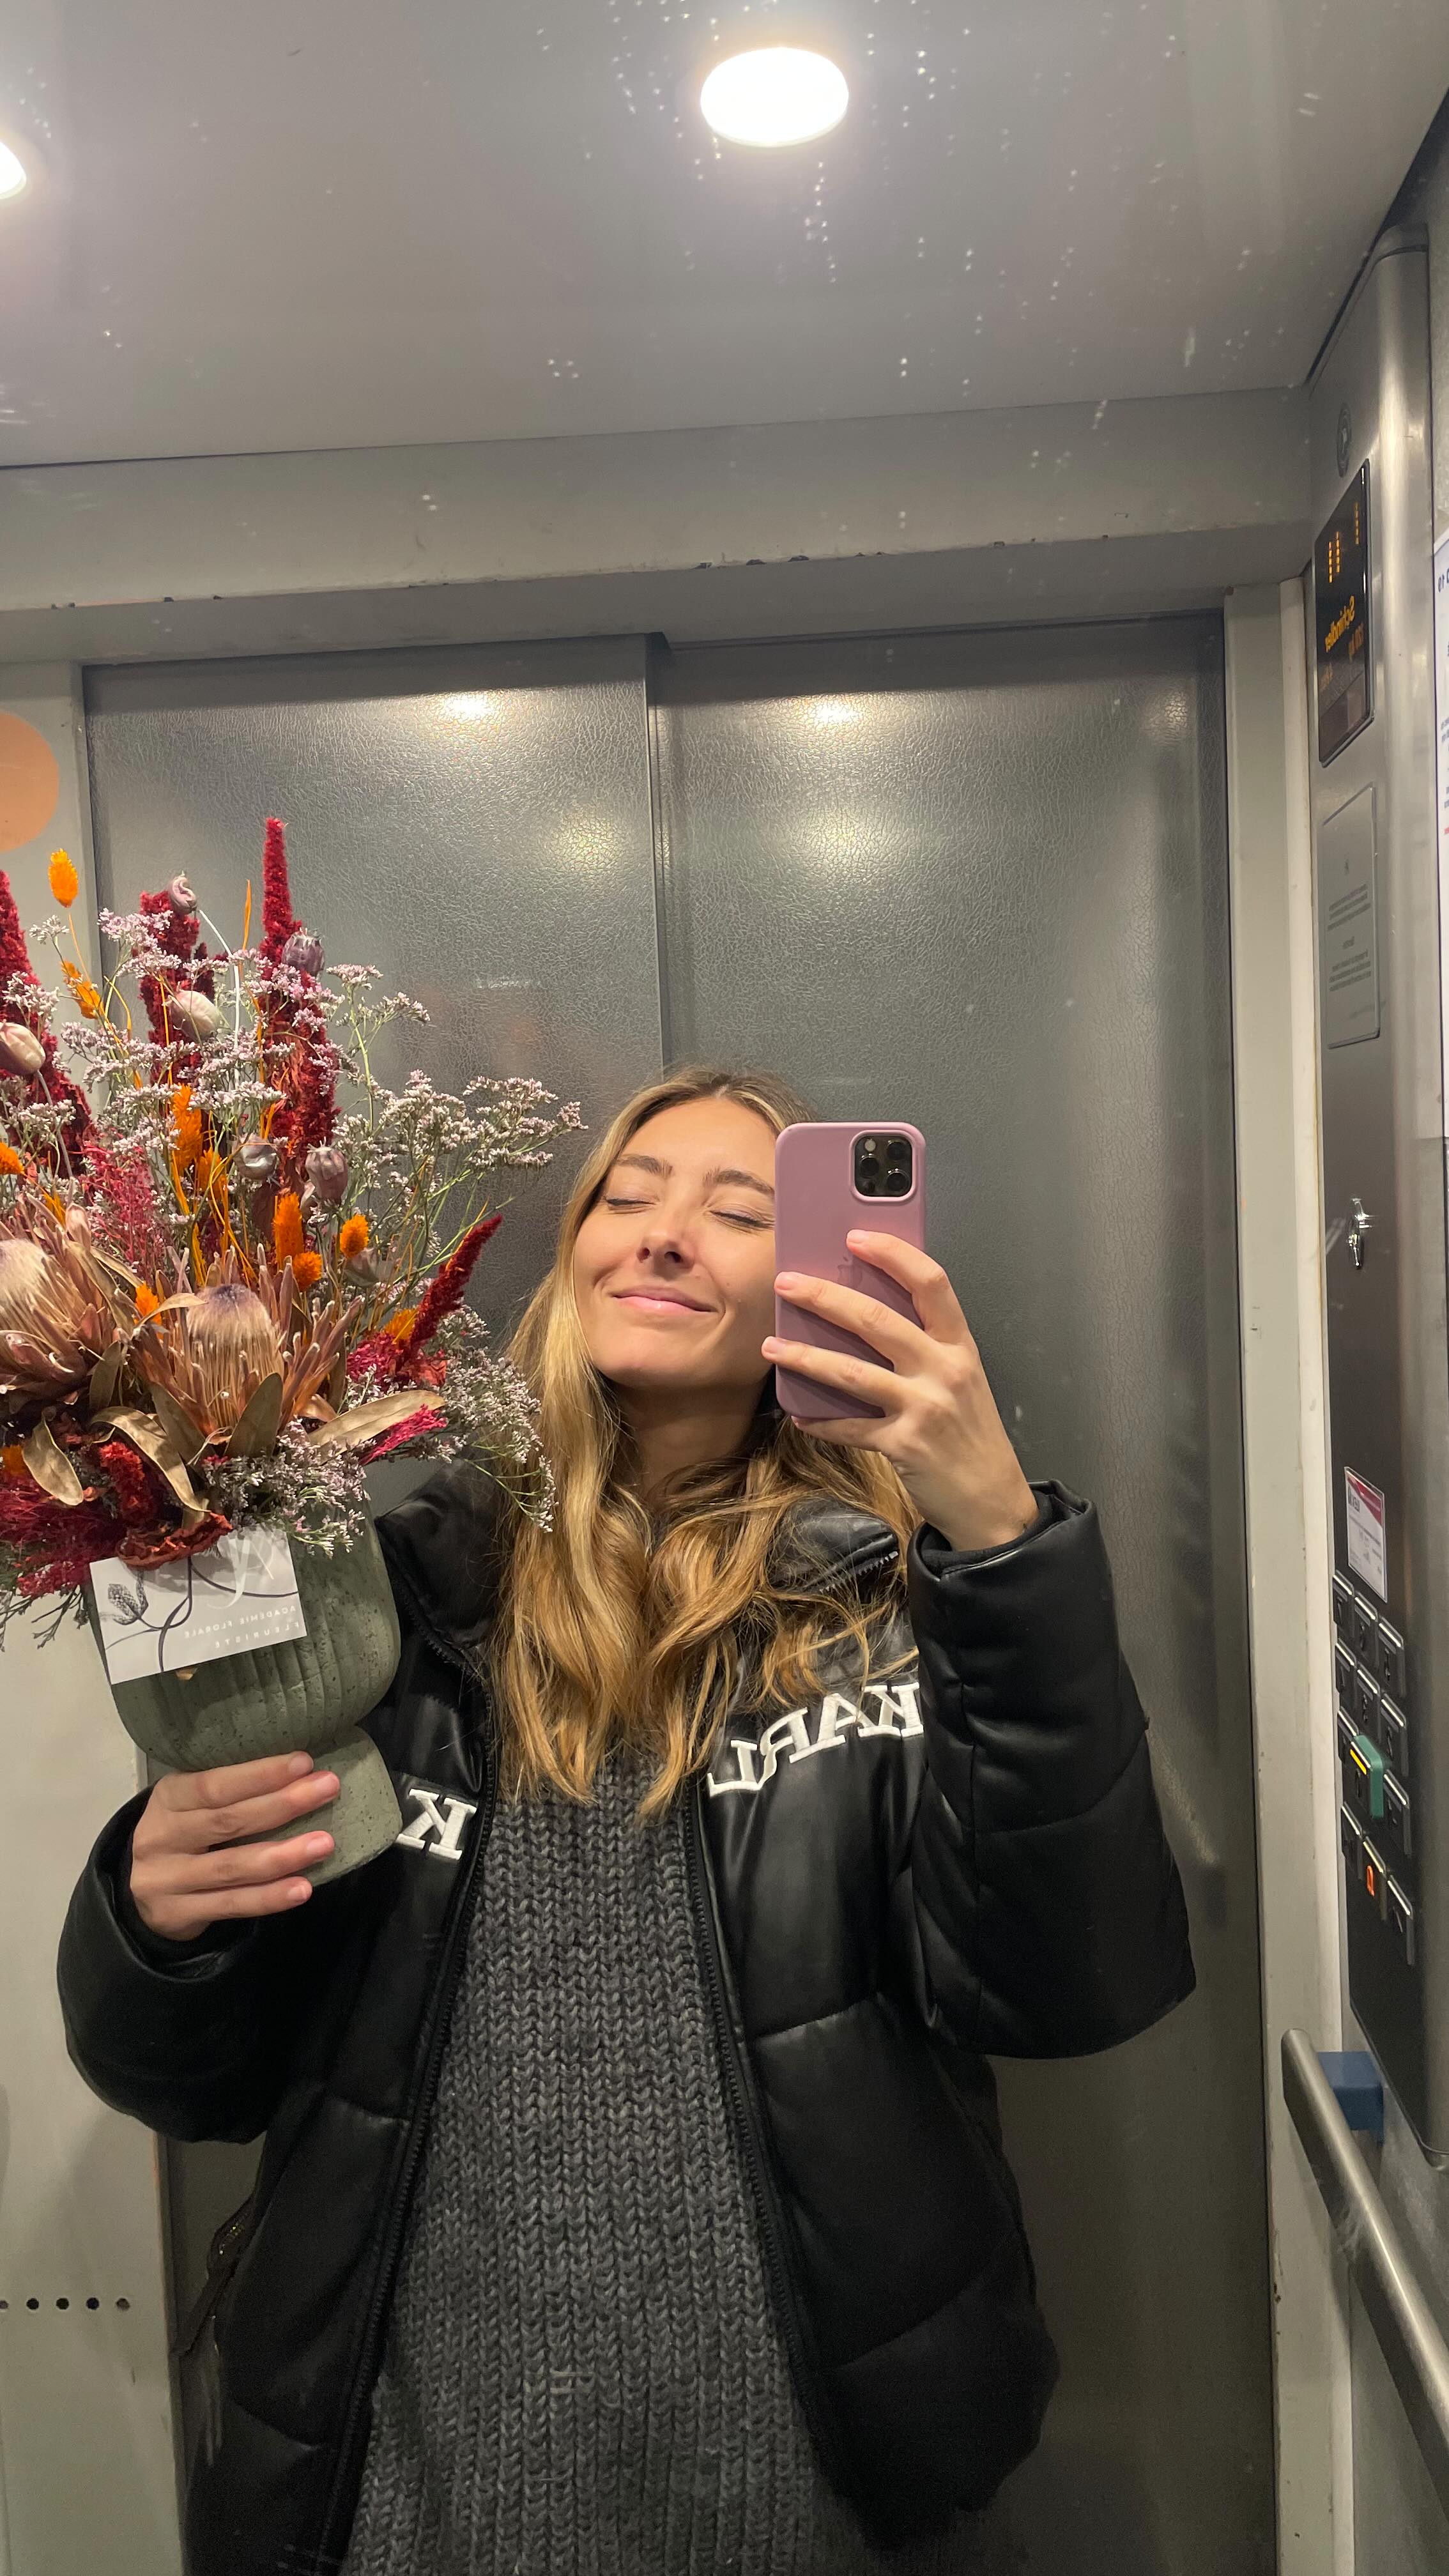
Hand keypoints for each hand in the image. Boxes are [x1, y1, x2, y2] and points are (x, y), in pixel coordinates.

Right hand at [127, 1751, 338, 1942]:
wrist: (143, 1888)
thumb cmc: (185, 1832)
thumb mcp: (192, 1803)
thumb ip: (232, 1791)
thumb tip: (301, 1772)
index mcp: (168, 1798)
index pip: (213, 1785)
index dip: (259, 1775)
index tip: (304, 1763)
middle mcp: (162, 1837)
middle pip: (227, 1821)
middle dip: (282, 1804)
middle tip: (328, 1789)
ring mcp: (166, 1880)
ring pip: (232, 1868)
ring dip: (283, 1856)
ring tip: (324, 1844)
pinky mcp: (177, 1914)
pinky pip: (230, 1905)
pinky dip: (269, 1897)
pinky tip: (301, 1889)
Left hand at [764, 1233, 1038, 1553]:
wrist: (991, 1499)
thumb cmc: (969, 1432)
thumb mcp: (960, 1379)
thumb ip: (925, 1347)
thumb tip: (863, 1313)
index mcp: (959, 1345)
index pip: (931, 1283)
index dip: (893, 1254)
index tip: (856, 1237)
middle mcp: (944, 1370)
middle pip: (877, 1319)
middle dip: (826, 1297)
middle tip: (787, 1282)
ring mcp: (924, 1408)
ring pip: (852, 1371)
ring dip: (806, 1356)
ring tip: (772, 1346)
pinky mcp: (904, 1445)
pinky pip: (849, 1427)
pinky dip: (820, 1422)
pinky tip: (797, 1415)